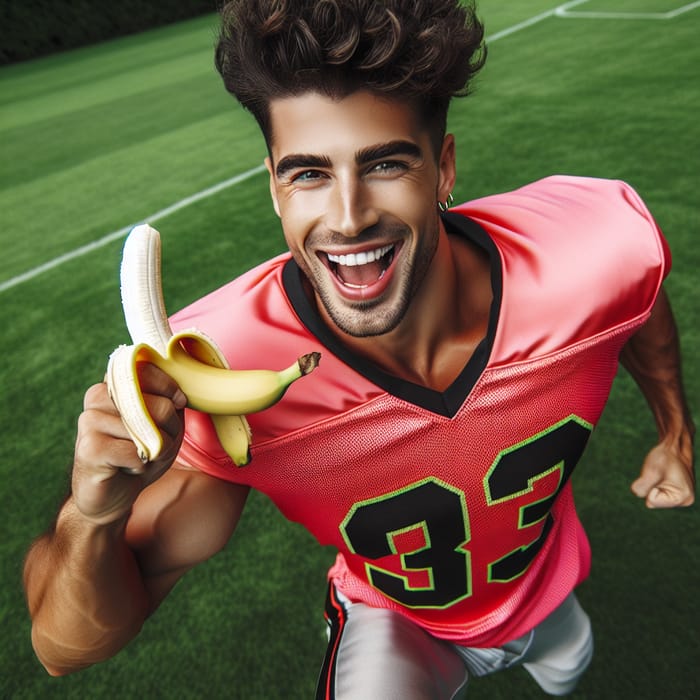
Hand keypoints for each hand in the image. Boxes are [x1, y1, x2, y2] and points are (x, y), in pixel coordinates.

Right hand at [72, 363, 186, 524]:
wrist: (112, 493)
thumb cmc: (141, 454)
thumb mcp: (164, 424)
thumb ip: (170, 403)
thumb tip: (178, 396)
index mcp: (114, 385)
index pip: (148, 369)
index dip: (171, 388)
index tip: (178, 402)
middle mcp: (98, 397)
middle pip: (159, 406)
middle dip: (170, 430)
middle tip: (157, 443)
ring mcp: (90, 421)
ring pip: (149, 431)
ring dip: (157, 451)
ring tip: (141, 456)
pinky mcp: (89, 448)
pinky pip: (136, 454)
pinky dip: (141, 466)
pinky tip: (126, 468)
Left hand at [631, 440, 694, 508]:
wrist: (674, 446)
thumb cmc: (665, 456)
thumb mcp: (651, 470)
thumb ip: (643, 485)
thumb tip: (636, 493)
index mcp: (682, 498)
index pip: (652, 501)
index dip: (650, 487)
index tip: (660, 475)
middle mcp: (684, 501)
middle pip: (653, 502)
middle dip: (651, 488)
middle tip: (660, 474)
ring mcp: (681, 497)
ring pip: (653, 498)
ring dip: (652, 485)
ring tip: (662, 474)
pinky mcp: (676, 493)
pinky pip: (655, 494)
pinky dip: (654, 485)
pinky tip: (662, 476)